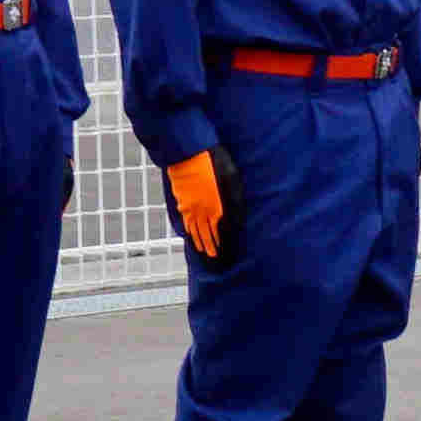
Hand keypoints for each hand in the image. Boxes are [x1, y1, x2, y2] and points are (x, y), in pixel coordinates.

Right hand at [164, 146, 240, 263]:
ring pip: (197, 234)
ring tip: (208, 259)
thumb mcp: (233, 180)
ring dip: (203, 248)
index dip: (227, 251)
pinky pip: (188, 225)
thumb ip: (235, 203)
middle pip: (210, 239)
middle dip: (215, 255)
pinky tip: (194, 240)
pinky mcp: (183, 203)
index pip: (225, 236)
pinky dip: (192, 236)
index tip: (230, 263)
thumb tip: (237, 223)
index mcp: (218, 206)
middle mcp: (203, 212)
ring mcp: (191, 209)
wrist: (187, 151)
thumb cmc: (216, 162)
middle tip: (219, 269)